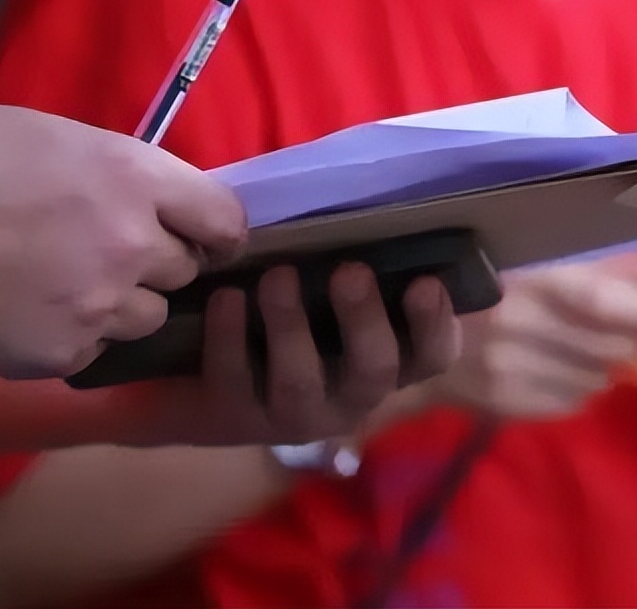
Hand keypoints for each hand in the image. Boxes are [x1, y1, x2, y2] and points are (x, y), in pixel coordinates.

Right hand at [0, 104, 246, 378]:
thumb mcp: (56, 141)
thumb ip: (124, 175)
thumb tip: (163, 203)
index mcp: (134, 177)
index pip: (225, 218)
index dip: (215, 229)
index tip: (203, 234)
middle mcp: (133, 242)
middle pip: (186, 267)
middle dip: (158, 261)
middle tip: (109, 249)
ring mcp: (100, 302)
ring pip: (149, 314)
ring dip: (122, 302)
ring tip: (66, 282)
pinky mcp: (64, 351)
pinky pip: (97, 348)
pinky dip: (75, 336)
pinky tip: (34, 311)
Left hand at [134, 264, 459, 445]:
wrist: (201, 374)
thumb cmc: (292, 310)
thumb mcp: (333, 292)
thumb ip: (365, 267)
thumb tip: (396, 218)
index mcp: (388, 362)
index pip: (432, 355)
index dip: (435, 324)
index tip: (426, 281)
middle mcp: (350, 397)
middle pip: (375, 370)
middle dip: (364, 319)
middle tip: (351, 270)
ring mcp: (294, 414)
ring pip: (301, 382)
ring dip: (291, 326)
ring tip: (278, 275)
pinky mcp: (236, 419)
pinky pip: (236, 382)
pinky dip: (230, 337)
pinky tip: (227, 297)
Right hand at [433, 256, 636, 417]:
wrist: (415, 344)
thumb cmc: (486, 293)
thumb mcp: (532, 268)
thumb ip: (594, 273)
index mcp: (524, 279)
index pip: (595, 297)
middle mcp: (514, 323)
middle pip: (606, 348)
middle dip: (630, 345)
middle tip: (631, 340)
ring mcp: (508, 369)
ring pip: (594, 379)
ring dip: (602, 368)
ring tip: (579, 352)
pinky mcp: (505, 403)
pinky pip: (571, 401)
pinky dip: (578, 389)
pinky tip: (557, 372)